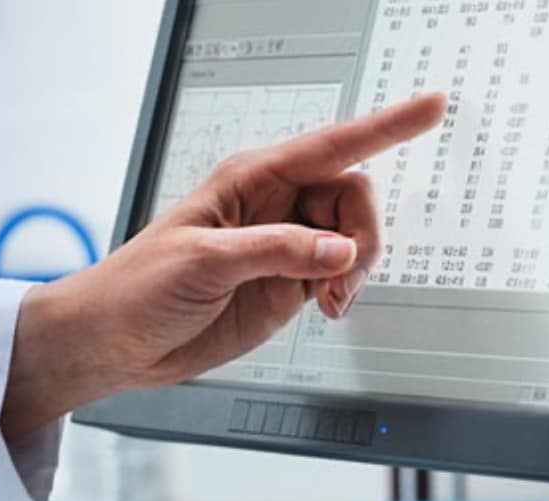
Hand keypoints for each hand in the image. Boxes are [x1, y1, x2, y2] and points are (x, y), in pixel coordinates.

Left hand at [1, 94, 445, 440]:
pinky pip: (338, 276)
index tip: (430, 109)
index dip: (385, 126)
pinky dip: (347, 291)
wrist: (119, 342)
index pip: (330, 147)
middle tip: (344, 273)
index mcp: (250, 181)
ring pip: (352, 240)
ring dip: (357, 269)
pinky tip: (330, 308)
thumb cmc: (138, 288)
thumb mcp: (205, 261)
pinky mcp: (286, 285)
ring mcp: (283, 249)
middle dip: (363, 234)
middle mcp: (273, 209)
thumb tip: (340, 250)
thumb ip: (278, 251)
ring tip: (332, 301)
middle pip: (352, 198)